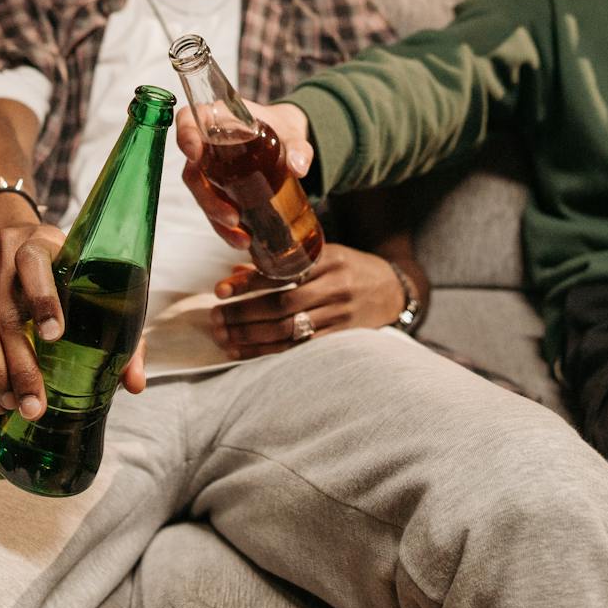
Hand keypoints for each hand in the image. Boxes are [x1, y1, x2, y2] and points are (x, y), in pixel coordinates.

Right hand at [0, 222, 147, 420]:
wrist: (11, 233)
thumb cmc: (62, 265)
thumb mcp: (93, 280)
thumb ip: (121, 329)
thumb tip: (133, 382)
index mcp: (41, 242)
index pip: (35, 263)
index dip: (43, 299)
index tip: (55, 336)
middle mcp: (4, 252)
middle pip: (4, 310)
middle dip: (19, 364)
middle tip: (33, 403)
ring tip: (13, 404)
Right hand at [175, 100, 314, 246]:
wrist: (286, 141)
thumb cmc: (282, 128)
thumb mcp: (293, 134)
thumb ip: (298, 147)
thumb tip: (298, 168)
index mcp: (217, 118)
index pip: (188, 120)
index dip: (185, 136)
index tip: (194, 154)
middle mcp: (206, 145)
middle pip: (193, 172)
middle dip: (208, 199)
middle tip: (232, 216)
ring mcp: (210, 169)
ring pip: (201, 195)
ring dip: (216, 218)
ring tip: (240, 237)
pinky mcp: (218, 189)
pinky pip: (214, 208)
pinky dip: (224, 227)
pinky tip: (241, 239)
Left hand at [208, 244, 404, 358]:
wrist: (393, 289)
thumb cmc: (348, 267)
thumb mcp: (321, 253)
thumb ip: (281, 260)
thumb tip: (235, 269)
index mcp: (326, 259)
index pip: (281, 272)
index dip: (247, 283)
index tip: (219, 290)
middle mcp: (334, 287)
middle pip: (281, 306)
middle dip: (243, 315)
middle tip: (214, 319)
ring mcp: (340, 315)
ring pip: (288, 331)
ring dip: (251, 337)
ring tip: (223, 338)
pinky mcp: (342, 338)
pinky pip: (301, 349)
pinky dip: (269, 353)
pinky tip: (246, 354)